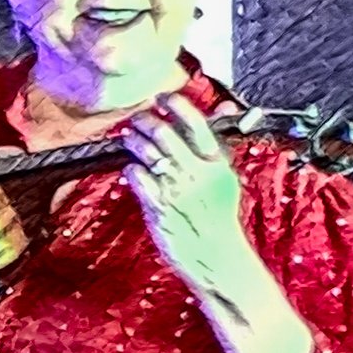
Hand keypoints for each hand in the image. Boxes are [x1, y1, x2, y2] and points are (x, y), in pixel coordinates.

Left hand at [121, 92, 250, 289]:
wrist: (215, 254)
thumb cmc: (217, 216)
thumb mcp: (224, 178)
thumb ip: (215, 147)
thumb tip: (219, 111)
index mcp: (216, 163)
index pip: (197, 123)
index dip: (177, 105)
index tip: (163, 97)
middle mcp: (197, 173)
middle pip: (166, 134)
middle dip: (146, 121)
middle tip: (137, 119)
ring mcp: (176, 189)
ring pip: (148, 153)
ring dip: (134, 141)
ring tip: (128, 137)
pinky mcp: (159, 206)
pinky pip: (137, 178)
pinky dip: (131, 169)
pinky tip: (130, 168)